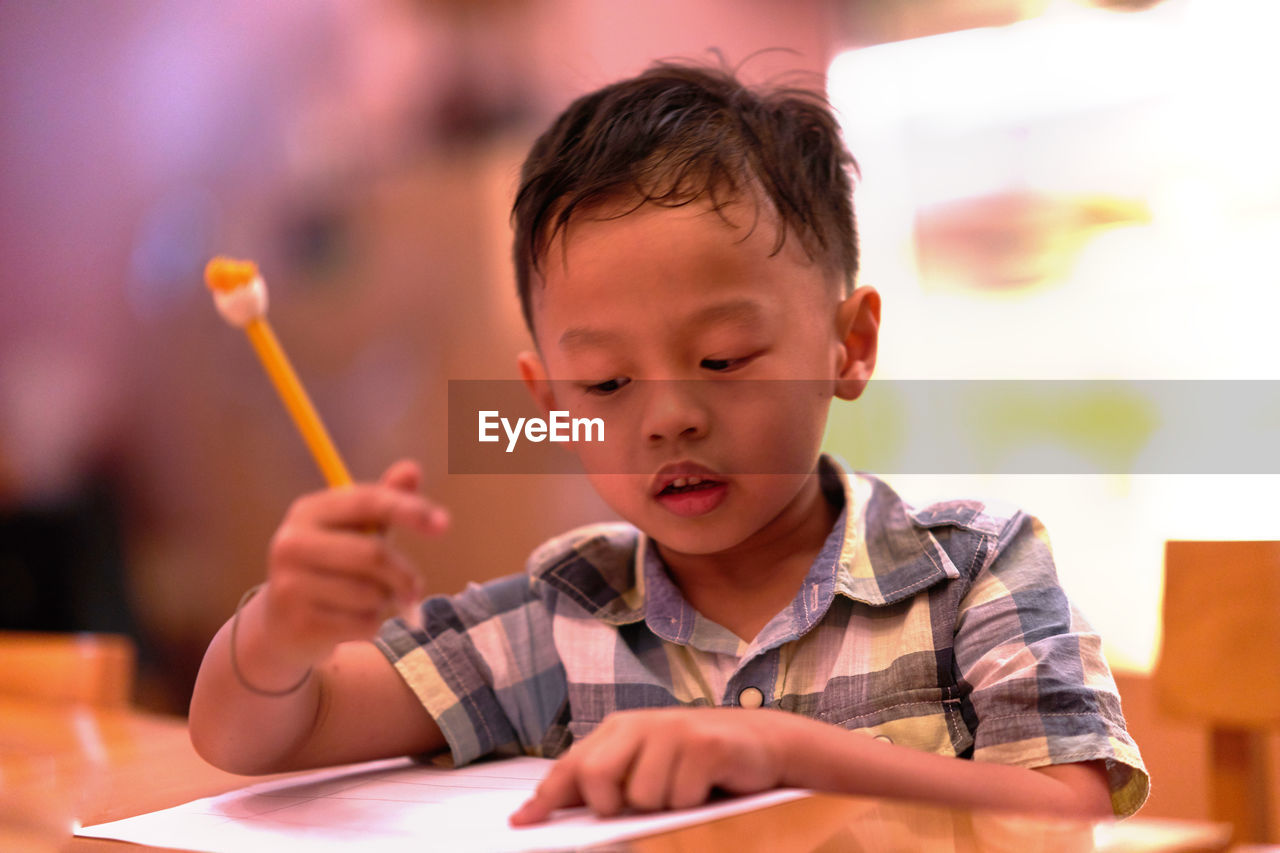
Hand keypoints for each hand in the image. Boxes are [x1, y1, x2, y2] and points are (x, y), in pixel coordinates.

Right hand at [259, 459, 448, 668]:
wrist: (282, 625)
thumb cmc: (332, 568)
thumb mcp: (357, 531)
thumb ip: (385, 501)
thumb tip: (412, 469)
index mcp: (308, 511)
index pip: (367, 502)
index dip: (409, 510)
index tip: (444, 524)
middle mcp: (292, 543)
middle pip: (373, 554)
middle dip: (404, 574)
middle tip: (415, 588)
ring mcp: (289, 584)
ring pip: (370, 593)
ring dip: (384, 601)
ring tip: (366, 601)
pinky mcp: (297, 623)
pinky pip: (361, 624)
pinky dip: (371, 625)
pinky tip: (350, 622)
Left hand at [510, 707, 803, 824]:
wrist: (763, 743)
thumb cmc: (697, 762)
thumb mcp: (647, 767)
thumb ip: (605, 782)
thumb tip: (545, 811)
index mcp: (620, 729)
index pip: (572, 764)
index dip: (546, 796)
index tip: (523, 824)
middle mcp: (641, 723)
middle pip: (596, 776)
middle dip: (609, 804)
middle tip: (635, 808)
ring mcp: (673, 730)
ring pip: (643, 796)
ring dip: (664, 807)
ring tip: (684, 791)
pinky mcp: (705, 744)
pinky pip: (681, 796)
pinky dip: (692, 803)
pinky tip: (707, 786)